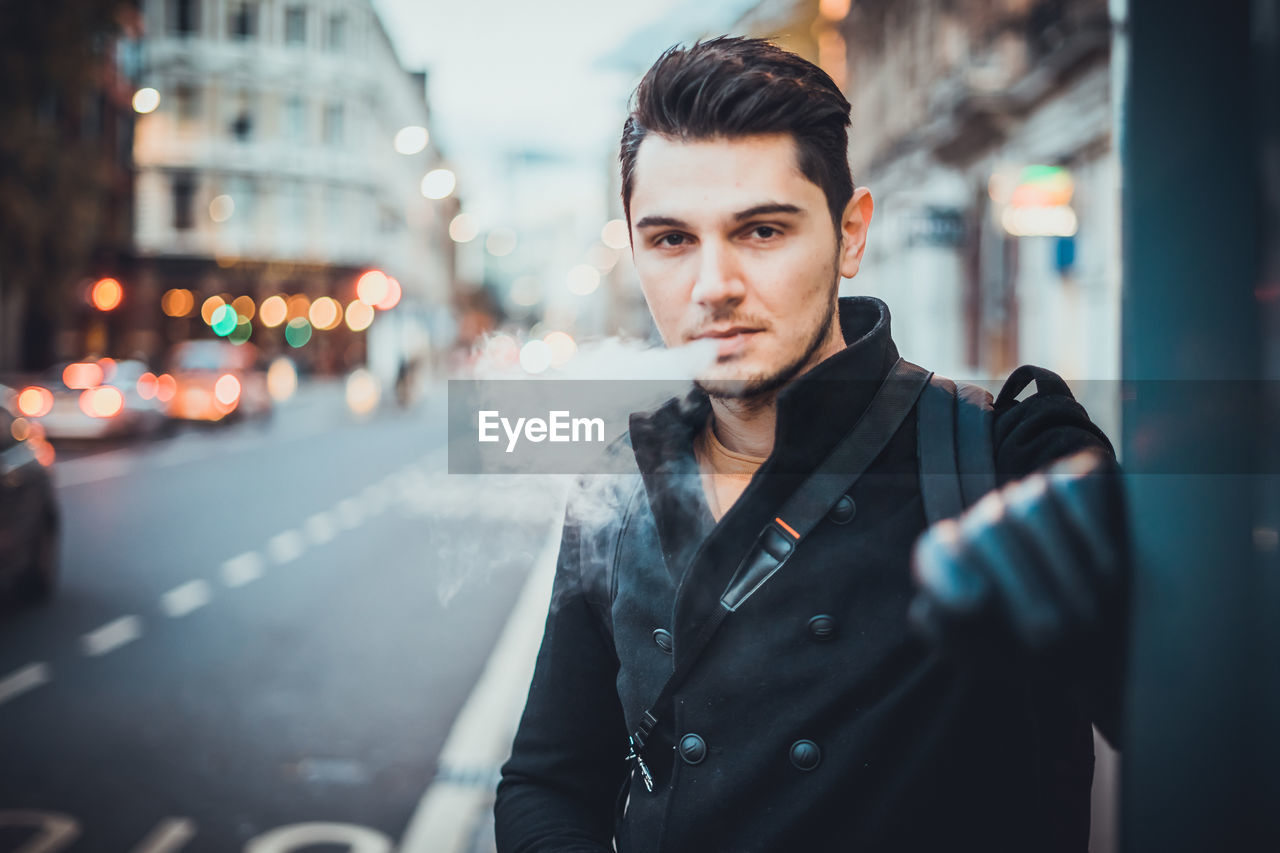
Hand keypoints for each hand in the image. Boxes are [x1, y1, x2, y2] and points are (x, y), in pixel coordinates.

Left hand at [909, 449, 1128, 682]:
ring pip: (1031, 510)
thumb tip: (925, 609)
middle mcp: (991, 519)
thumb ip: (953, 636)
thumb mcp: (1002, 656)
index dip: (949, 574)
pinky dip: (1090, 532)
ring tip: (1087, 617)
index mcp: (959, 560)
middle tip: (1050, 637)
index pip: (937, 552)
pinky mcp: (1080, 478)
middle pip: (987, 532)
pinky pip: (1074, 491)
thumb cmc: (1050, 649)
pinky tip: (1107, 573)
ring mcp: (1033, 495)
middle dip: (1020, 588)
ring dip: (1061, 569)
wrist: (1123, 641)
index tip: (974, 605)